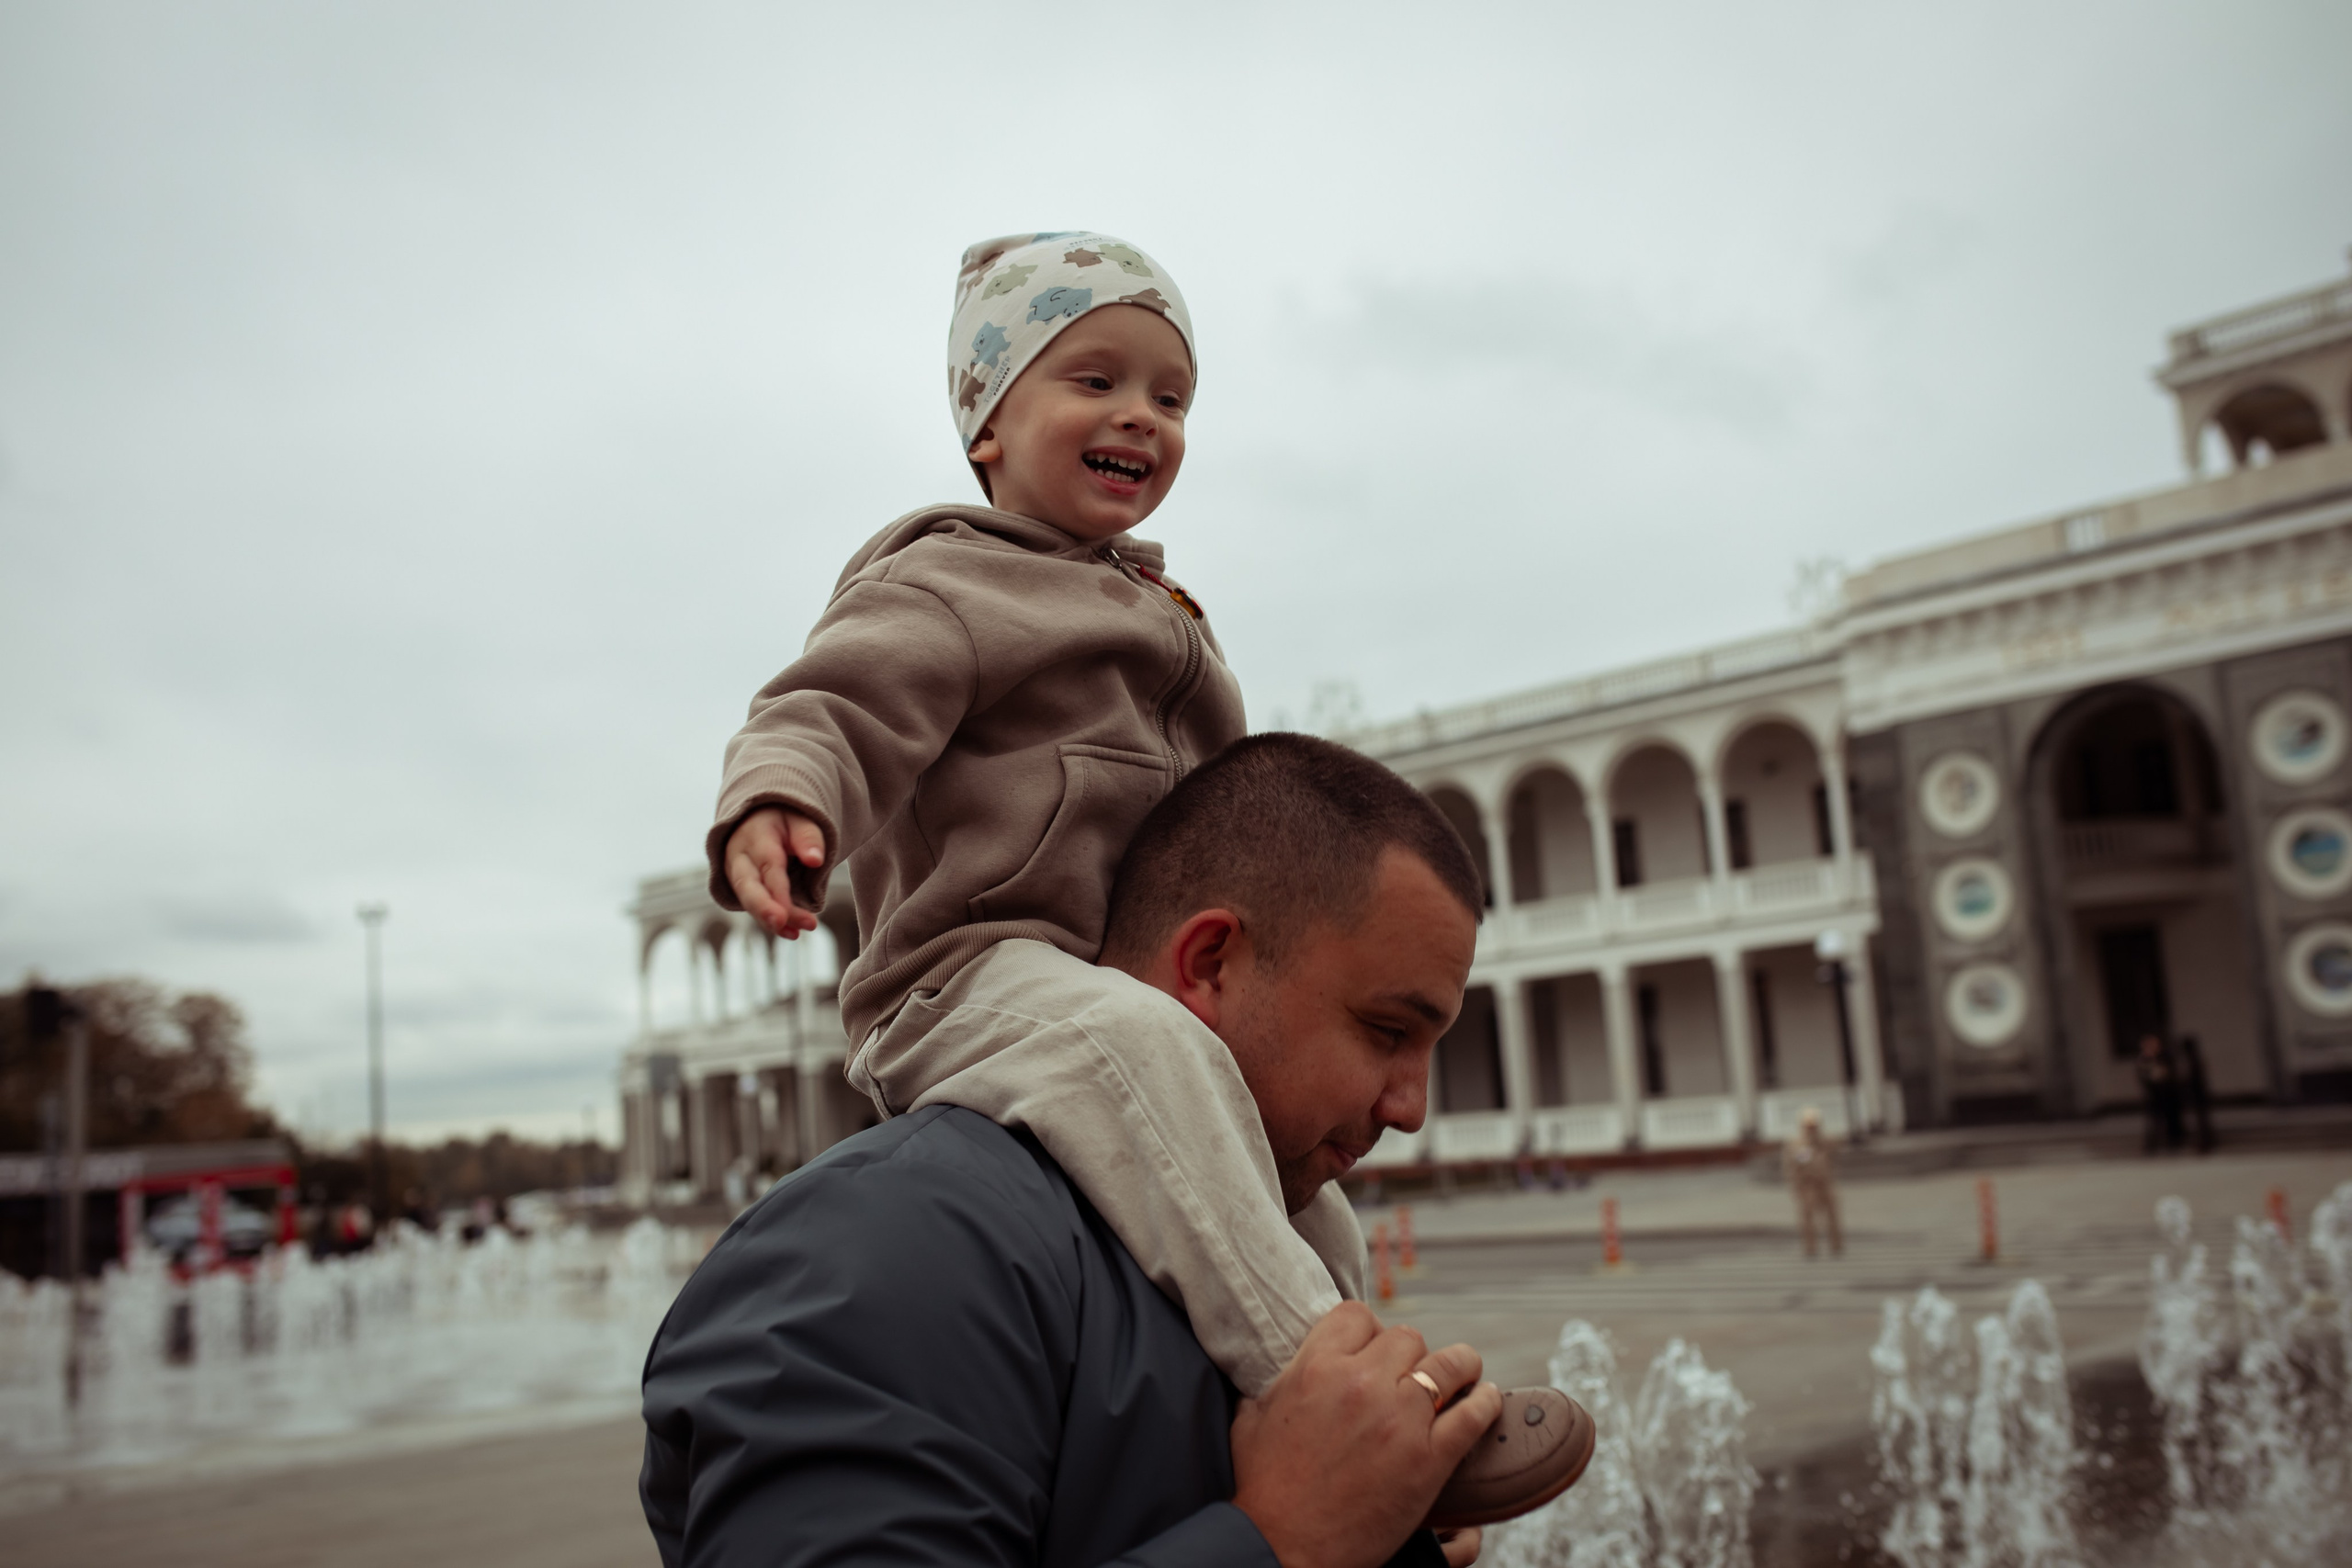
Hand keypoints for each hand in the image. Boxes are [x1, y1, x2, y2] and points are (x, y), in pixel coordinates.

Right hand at [724, 806, 824, 938]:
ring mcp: (737, 875)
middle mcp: (740, 858)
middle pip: (747, 886)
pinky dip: (772, 922)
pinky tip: (792, 932)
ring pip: (750, 901)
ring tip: (797, 933)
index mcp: (756, 837)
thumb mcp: (800, 819)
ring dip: (772, 920)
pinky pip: (755, 907)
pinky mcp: (743, 889)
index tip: (788, 912)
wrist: (758, 819)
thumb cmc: (784, 821)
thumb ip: (808, 837)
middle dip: (762, 907)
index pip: (768, 866)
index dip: (778, 891)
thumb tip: (816, 859)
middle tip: (780, 922)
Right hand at [1230, 1302, 1502, 1567]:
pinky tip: (1484, 1401)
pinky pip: (1473, 1415)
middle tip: (1409, 1376)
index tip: (1374, 1350)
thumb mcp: (1252, 1416)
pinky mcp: (1428, 1460)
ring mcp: (1399, 1420)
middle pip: (1407, 1337)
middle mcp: (1361, 1383)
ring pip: (1449, 1363)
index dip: (1368, 1331)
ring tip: (1464, 1374)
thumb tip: (1293, 1366)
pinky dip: (1484, 1404)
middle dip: (1409, 1355)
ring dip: (1459, 1366)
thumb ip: (1280, 1380)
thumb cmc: (1261, 1488)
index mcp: (1316, 1367)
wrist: (1281, 1548)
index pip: (1357, 1316)